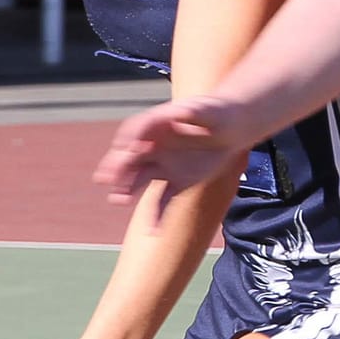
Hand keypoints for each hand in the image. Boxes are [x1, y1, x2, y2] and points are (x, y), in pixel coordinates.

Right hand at [95, 96, 249, 211]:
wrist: (233, 130)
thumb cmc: (217, 113)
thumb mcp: (207, 109)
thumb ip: (192, 111)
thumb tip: (178, 113)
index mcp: (158, 124)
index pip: (136, 130)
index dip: (130, 138)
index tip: (127, 148)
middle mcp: (155, 146)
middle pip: (130, 156)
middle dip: (118, 166)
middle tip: (106, 178)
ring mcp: (163, 165)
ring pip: (138, 179)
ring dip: (126, 188)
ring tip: (118, 199)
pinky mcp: (177, 182)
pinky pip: (162, 200)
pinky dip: (156, 215)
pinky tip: (152, 230)